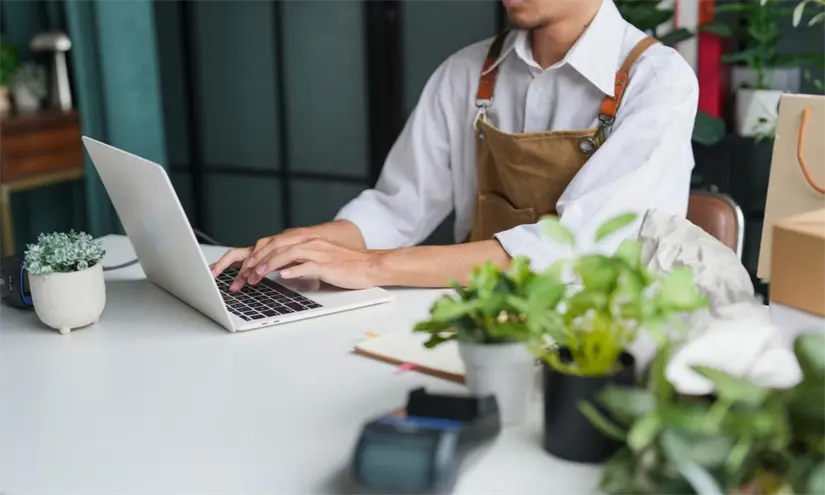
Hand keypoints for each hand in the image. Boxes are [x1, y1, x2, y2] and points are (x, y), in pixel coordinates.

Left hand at [229, 238, 383, 290]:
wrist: (369, 265)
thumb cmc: (345, 266)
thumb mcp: (318, 260)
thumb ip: (299, 261)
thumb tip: (280, 269)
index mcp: (306, 240)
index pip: (275, 243)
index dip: (256, 255)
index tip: (243, 270)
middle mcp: (310, 242)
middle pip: (276, 246)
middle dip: (256, 260)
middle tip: (243, 275)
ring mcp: (318, 252)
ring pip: (287, 253)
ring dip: (269, 264)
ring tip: (256, 276)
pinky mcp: (327, 264)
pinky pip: (306, 265)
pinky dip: (292, 270)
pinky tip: (282, 276)